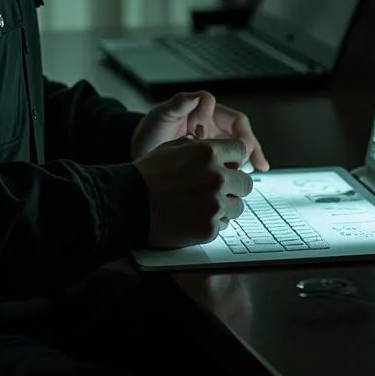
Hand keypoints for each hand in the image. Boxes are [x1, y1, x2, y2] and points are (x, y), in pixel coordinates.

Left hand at [131, 90, 270, 170]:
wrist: (141, 157)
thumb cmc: (149, 133)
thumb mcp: (160, 117)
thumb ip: (178, 104)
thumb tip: (199, 96)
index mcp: (206, 113)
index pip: (234, 119)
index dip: (240, 133)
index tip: (240, 147)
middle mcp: (213, 127)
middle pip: (242, 135)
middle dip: (251, 149)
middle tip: (254, 164)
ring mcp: (213, 145)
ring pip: (238, 151)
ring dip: (245, 163)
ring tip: (246, 177)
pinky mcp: (210, 162)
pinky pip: (228, 165)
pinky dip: (234, 175)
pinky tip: (236, 186)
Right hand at [133, 136, 253, 247]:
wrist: (128, 203)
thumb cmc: (148, 174)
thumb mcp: (174, 147)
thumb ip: (202, 148)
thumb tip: (222, 153)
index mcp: (209, 153)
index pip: (241, 151)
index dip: (234, 159)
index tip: (228, 166)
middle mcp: (217, 177)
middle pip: (246, 182)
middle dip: (234, 186)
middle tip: (217, 190)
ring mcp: (215, 204)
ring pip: (238, 206)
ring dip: (225, 206)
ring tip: (202, 206)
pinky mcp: (210, 227)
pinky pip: (224, 225)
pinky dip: (212, 223)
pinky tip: (193, 218)